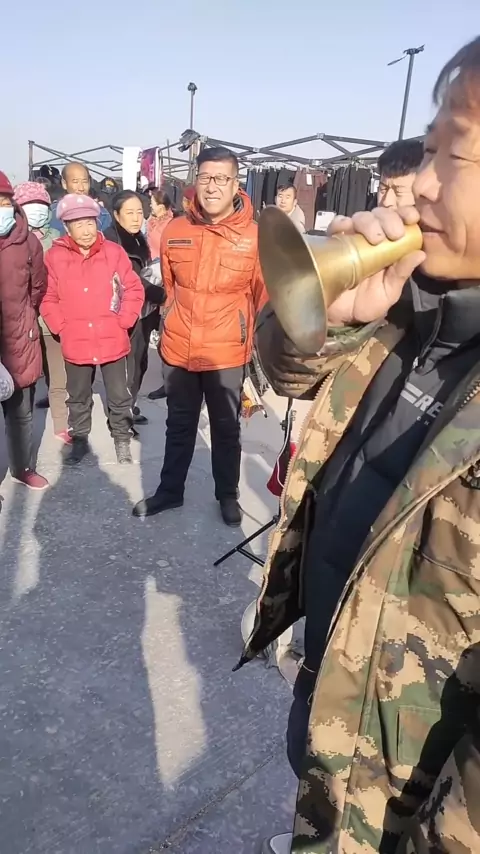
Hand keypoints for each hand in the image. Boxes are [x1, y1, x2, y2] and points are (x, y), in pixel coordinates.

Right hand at [326, 207, 425, 325]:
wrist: (341, 318)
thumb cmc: (368, 303)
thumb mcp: (389, 291)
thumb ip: (402, 273)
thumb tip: (421, 254)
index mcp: (390, 246)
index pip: (399, 220)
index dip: (405, 213)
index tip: (411, 219)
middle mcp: (372, 238)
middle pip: (380, 214)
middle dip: (389, 219)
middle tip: (394, 234)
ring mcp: (352, 239)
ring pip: (360, 217)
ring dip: (369, 222)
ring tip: (375, 239)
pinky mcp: (333, 243)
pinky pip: (335, 226)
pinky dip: (340, 223)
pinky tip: (346, 228)